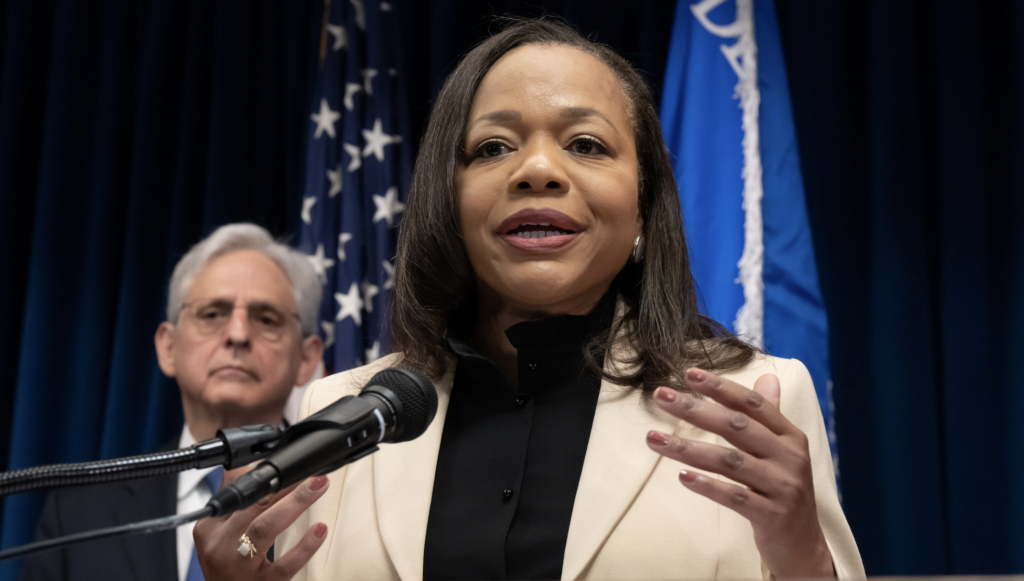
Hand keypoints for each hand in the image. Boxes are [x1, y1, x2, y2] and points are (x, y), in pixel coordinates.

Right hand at [193, 467, 330, 579]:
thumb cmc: (225, 568)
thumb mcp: (217, 533)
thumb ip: (234, 499)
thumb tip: (248, 463)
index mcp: (210, 529)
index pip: (239, 493)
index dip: (266, 476)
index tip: (288, 464)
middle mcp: (222, 547)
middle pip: (253, 507)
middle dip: (284, 484)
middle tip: (311, 472)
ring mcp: (241, 567)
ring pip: (265, 528)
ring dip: (295, 503)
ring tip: (318, 486)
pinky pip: (285, 565)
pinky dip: (304, 546)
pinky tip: (320, 529)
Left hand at [645, 368, 833, 576]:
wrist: (804, 546)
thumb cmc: (783, 492)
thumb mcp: (783, 452)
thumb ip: (770, 416)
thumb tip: (766, 377)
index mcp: (790, 437)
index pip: (752, 405)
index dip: (721, 387)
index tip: (689, 373)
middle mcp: (789, 458)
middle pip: (737, 427)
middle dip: (695, 409)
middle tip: (660, 395)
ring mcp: (782, 487)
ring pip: (729, 461)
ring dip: (687, 448)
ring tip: (653, 439)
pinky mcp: (771, 515)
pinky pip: (735, 497)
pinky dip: (708, 485)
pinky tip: (682, 477)